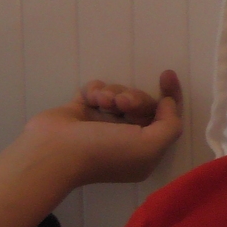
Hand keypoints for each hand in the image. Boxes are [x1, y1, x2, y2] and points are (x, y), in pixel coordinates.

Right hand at [24, 70, 183, 184]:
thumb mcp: (150, 146)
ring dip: (113, 93)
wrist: (54, 151)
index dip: (172, 96)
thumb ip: (170, 124)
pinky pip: (96, 90)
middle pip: (143, 104)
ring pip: (119, 94)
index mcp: (144, 151)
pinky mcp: (82, 112)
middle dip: (134, 97)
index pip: (166, 120)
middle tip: (122, 102)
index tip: (167, 75)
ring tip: (102, 102)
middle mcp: (125, 138)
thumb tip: (168, 104)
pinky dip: (94, 91)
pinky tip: (89, 99)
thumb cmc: (104, 151)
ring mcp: (102, 125)